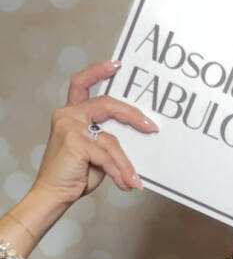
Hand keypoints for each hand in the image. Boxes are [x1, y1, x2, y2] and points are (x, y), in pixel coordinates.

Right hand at [33, 59, 157, 205]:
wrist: (55, 193)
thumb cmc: (76, 173)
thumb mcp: (97, 152)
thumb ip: (109, 139)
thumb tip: (138, 136)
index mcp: (72, 113)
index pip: (82, 84)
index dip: (98, 71)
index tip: (117, 64)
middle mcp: (68, 115)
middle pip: (107, 104)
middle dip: (133, 115)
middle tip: (152, 127)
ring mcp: (69, 127)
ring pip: (112, 141)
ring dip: (125, 164)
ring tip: (133, 180)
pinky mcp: (74, 142)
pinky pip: (107, 156)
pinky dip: (119, 172)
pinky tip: (126, 184)